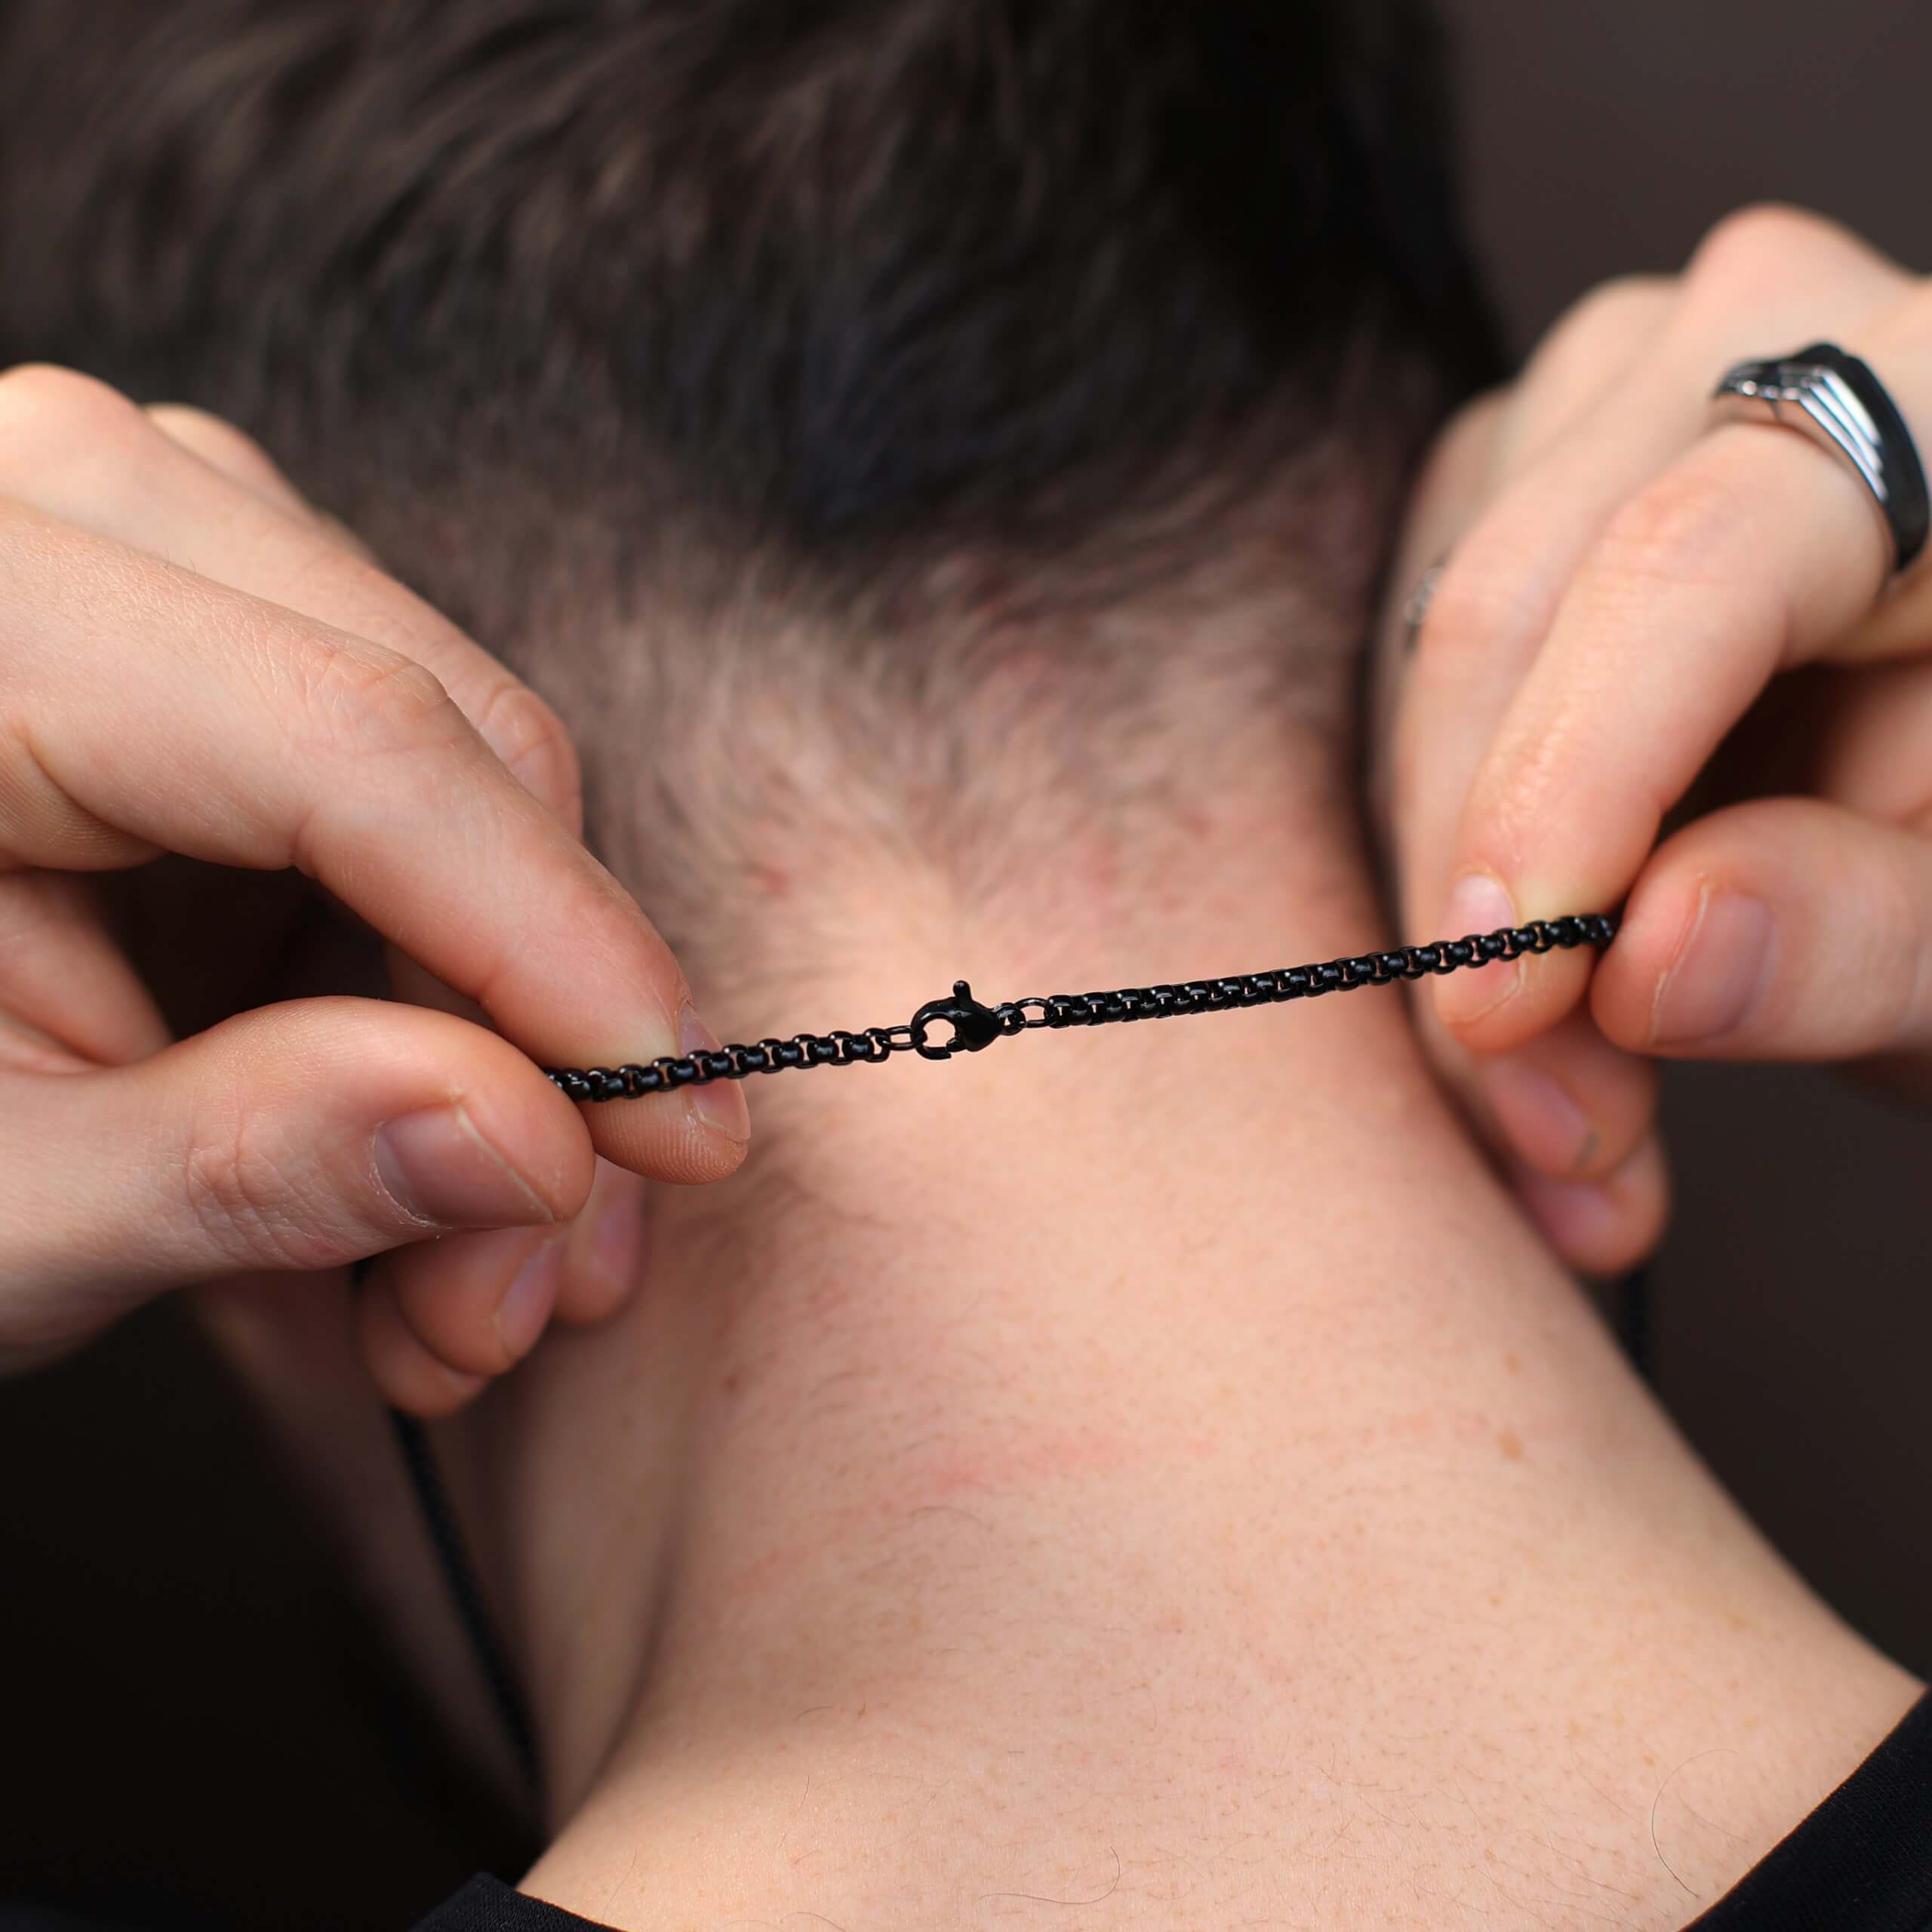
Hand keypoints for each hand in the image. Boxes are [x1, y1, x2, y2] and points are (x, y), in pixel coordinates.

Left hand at [0, 365, 748, 1408]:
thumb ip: (245, 1163)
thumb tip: (536, 1151)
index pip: (355, 743)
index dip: (558, 950)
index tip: (685, 1130)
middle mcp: (60, 504)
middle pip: (449, 740)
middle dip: (536, 1032)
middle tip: (535, 1283)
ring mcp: (140, 536)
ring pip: (462, 761)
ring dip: (498, 1020)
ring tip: (449, 1264)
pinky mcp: (197, 617)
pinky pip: (409, 776)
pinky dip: (433, 966)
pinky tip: (402, 1126)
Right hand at [1374, 207, 1931, 1273]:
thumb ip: (1859, 934)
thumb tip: (1639, 960)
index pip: (1691, 568)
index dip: (1568, 792)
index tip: (1499, 1008)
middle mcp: (1761, 335)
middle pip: (1511, 611)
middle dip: (1495, 902)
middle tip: (1557, 1141)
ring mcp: (1619, 392)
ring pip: (1428, 650)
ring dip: (1459, 896)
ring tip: (1564, 1101)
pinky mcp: (1527, 474)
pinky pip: (1406, 657)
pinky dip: (1445, 839)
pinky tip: (1526, 968)